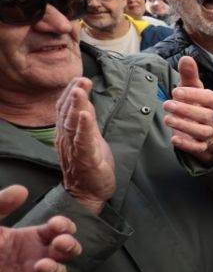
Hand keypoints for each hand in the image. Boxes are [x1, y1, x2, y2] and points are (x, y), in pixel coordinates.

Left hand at [0, 185, 80, 271]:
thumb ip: (1, 205)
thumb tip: (21, 190)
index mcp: (30, 236)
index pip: (59, 229)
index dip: (64, 226)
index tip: (56, 225)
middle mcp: (35, 254)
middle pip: (67, 250)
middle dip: (70, 246)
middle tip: (60, 244)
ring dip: (55, 269)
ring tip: (41, 266)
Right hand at [55, 78, 115, 214]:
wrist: (89, 193)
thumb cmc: (90, 165)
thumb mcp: (90, 138)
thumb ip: (87, 121)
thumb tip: (86, 102)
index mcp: (67, 133)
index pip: (65, 108)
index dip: (70, 92)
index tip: (79, 78)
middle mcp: (67, 139)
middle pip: (67, 112)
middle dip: (74, 94)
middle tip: (81, 79)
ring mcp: (74, 148)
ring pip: (72, 124)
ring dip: (77, 105)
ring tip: (80, 90)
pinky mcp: (85, 159)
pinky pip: (83, 141)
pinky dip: (84, 127)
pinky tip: (86, 115)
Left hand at [165, 56, 212, 165]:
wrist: (203, 127)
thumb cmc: (196, 103)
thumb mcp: (192, 88)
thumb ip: (190, 74)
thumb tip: (187, 58)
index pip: (210, 98)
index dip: (194, 95)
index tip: (176, 91)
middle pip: (205, 116)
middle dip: (186, 110)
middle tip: (166, 104)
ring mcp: (209, 133)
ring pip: (202, 132)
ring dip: (184, 126)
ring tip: (167, 119)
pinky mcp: (202, 146)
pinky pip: (198, 148)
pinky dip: (187, 145)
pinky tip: (173, 139)